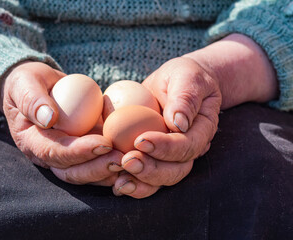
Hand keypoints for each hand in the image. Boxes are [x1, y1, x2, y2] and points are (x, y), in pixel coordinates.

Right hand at [0, 62, 122, 185]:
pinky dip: (116, 164)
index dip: (79, 152)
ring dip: (110, 171)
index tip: (103, 144)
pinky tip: (135, 157)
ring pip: (88, 173)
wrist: (38, 88)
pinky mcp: (83, 152)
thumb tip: (48, 117)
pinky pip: (98, 162)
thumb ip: (32, 99)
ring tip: (133, 160)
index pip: (55, 153)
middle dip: (98, 168)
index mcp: (32, 142)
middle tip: (123, 159)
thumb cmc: (28, 83)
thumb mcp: (25, 84)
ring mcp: (67, 156)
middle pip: (73, 172)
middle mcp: (49, 156)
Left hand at [113, 34, 277, 197]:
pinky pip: (145, 177)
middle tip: (127, 161)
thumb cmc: (183, 76)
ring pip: (160, 179)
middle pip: (175, 170)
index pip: (187, 145)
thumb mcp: (187, 77)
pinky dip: (131, 183)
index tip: (140, 140)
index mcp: (201, 130)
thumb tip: (178, 122)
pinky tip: (114, 183)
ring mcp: (171, 157)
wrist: (176, 84)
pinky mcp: (154, 158)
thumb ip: (185, 97)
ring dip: (140, 182)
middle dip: (151, 170)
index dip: (166, 147)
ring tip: (119, 181)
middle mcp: (188, 149)